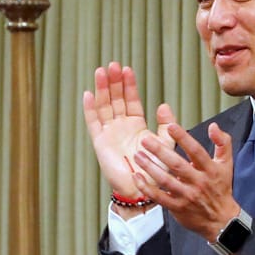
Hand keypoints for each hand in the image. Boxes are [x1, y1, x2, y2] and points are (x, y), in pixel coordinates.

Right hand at [81, 63, 153, 207]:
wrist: (144, 189)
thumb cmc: (157, 170)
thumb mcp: (165, 143)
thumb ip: (166, 124)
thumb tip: (163, 104)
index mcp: (136, 125)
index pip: (131, 99)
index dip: (129, 85)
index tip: (127, 69)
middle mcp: (121, 126)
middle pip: (115, 99)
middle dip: (114, 82)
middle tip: (113, 65)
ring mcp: (109, 133)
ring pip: (104, 106)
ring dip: (102, 89)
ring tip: (102, 72)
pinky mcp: (100, 142)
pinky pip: (93, 122)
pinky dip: (90, 108)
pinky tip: (88, 94)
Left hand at [133, 115, 240, 238]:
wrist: (221, 220)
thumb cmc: (221, 189)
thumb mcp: (226, 164)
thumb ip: (222, 142)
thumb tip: (213, 126)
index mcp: (210, 169)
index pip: (196, 151)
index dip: (184, 138)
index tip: (171, 126)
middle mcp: (198, 182)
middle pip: (177, 165)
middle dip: (160, 151)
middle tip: (145, 139)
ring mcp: (187, 196)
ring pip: (166, 180)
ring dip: (150, 167)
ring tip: (137, 156)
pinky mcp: (177, 208)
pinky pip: (159, 197)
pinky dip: (147, 188)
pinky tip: (137, 177)